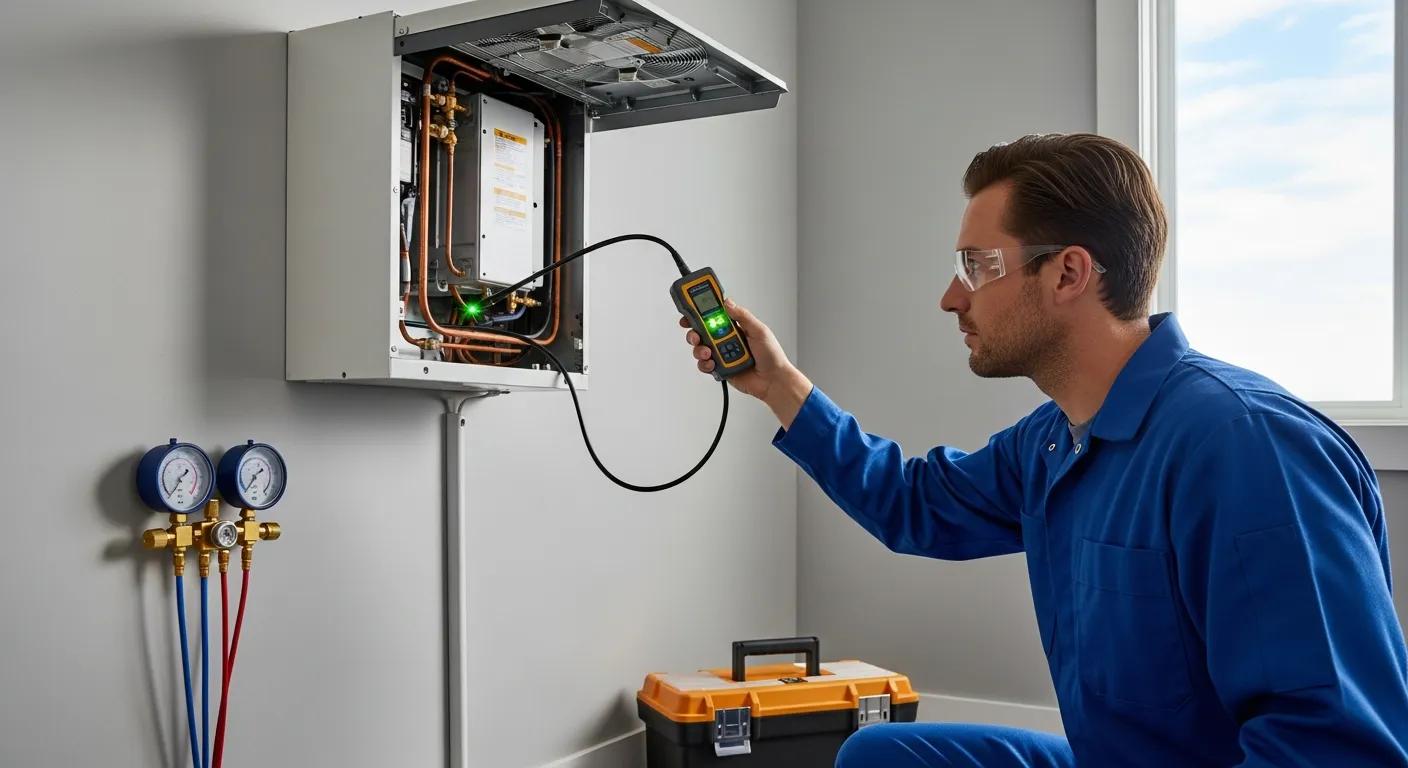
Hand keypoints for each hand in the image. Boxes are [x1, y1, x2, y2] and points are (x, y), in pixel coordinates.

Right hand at [679, 299, 812, 427]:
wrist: (774, 380)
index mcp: (735, 327)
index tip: (690, 310)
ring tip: (709, 353)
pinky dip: (705, 364)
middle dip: (694, 332)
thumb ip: (743, 316)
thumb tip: (727, 303)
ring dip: (700, 349)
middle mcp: (726, 339)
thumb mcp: (759, 330)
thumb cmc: (772, 356)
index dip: (700, 312)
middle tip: (696, 335)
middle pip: (701, 331)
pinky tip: (713, 363)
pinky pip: (705, 365)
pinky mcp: (720, 368)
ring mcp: (722, 354)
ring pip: (700, 348)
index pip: (714, 315)